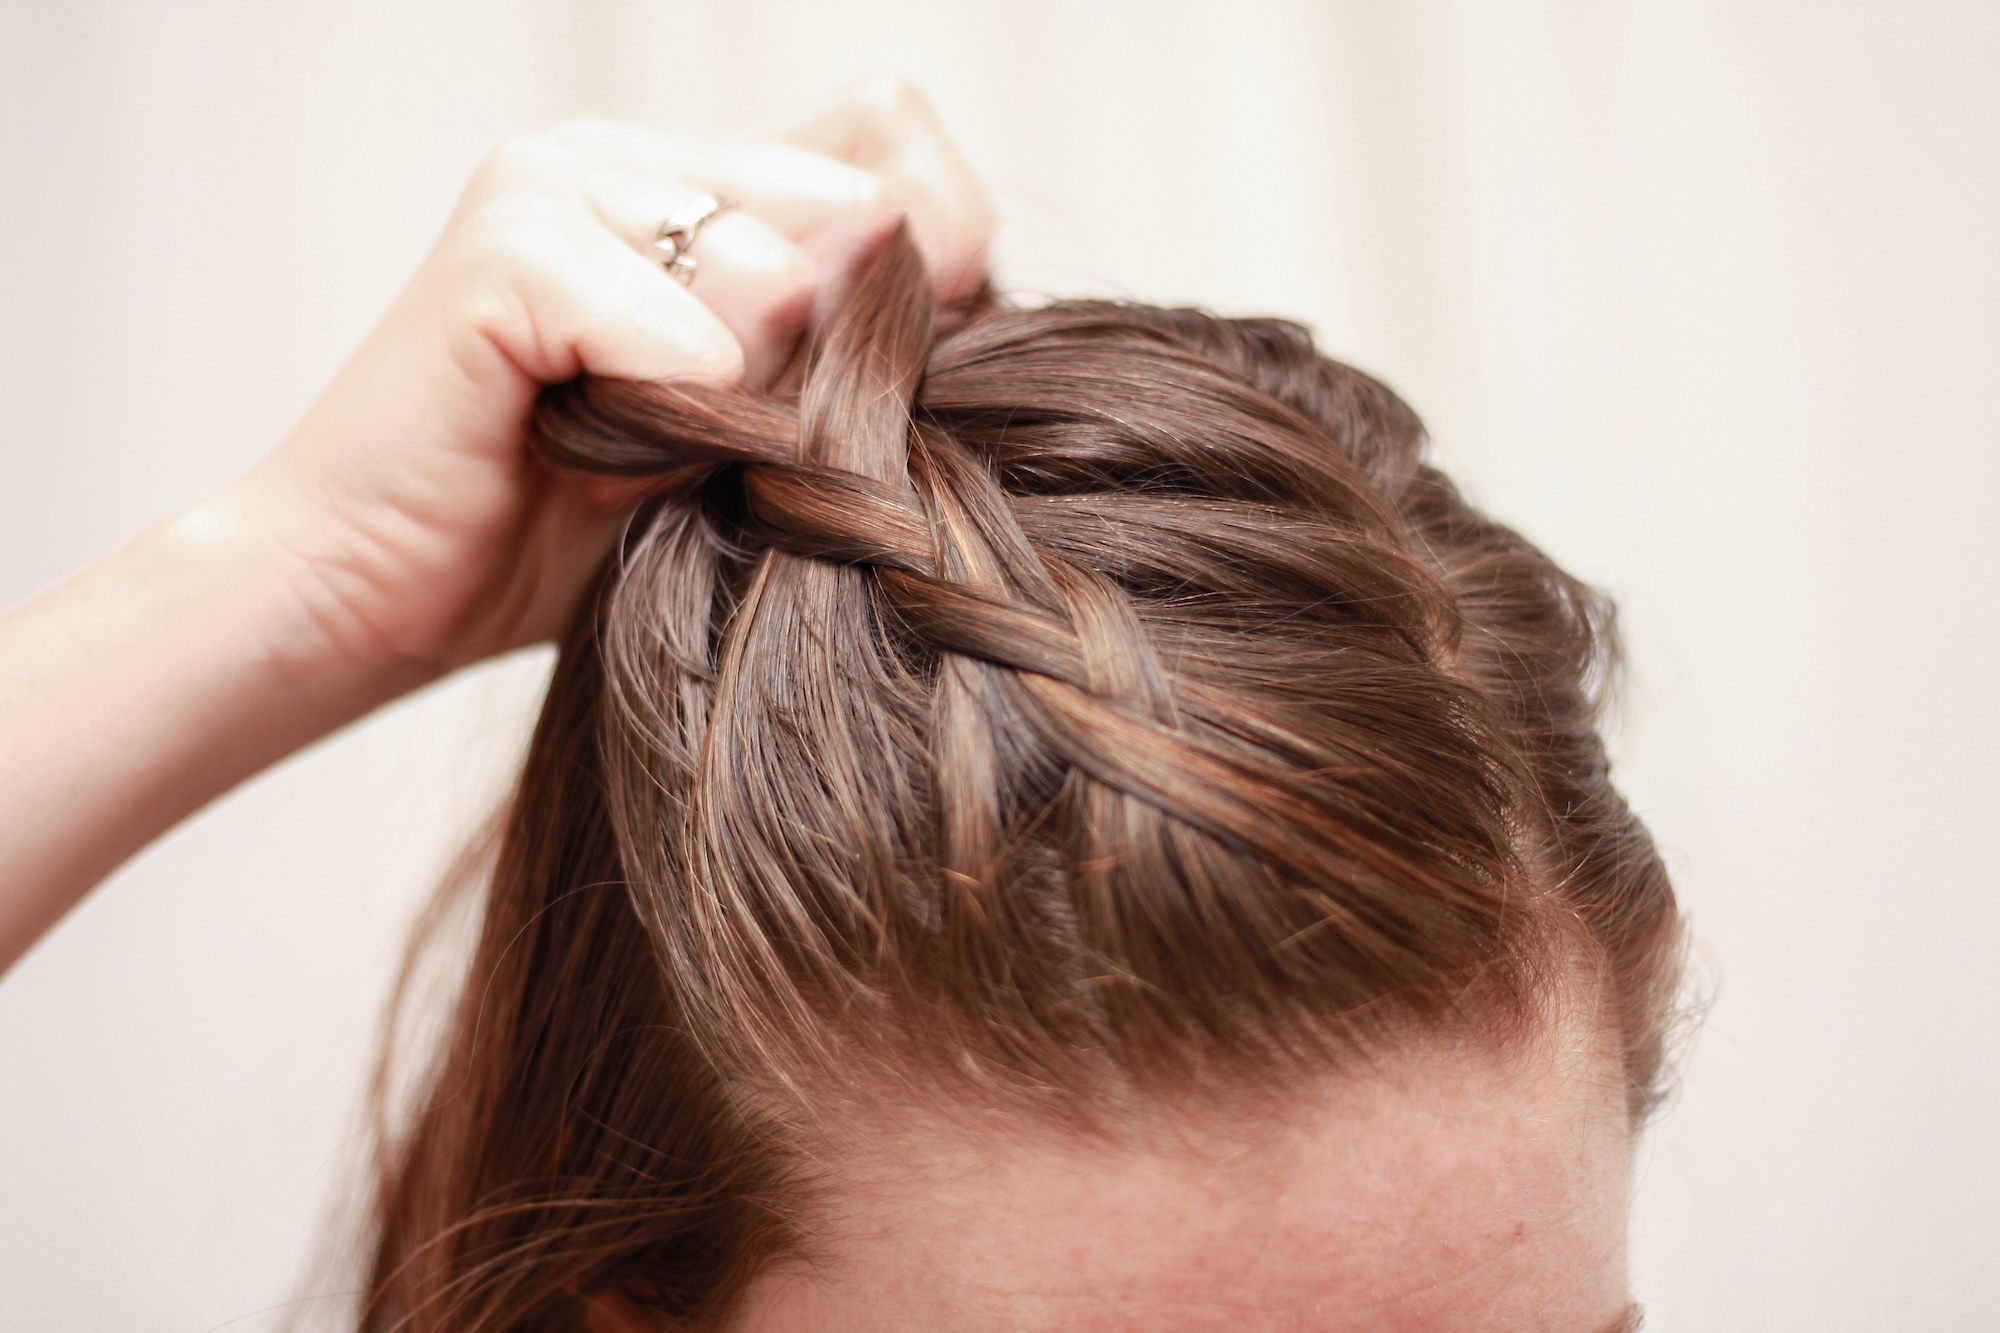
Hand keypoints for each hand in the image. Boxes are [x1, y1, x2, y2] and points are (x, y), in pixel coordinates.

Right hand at [230, 78, 992, 690]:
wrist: (372, 594)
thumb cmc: (559, 528)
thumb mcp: (745, 441)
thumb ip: (838, 353)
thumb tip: (963, 270)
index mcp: (699, 188)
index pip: (890, 133)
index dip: (933, 242)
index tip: (896, 368)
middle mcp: (634, 158)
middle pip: (858, 199)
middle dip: (839, 351)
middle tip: (754, 446)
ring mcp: (561, 181)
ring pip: (780, 269)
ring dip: (750, 401)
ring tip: (655, 456)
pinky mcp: (506, 249)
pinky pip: (683, 325)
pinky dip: (674, 410)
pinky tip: (597, 450)